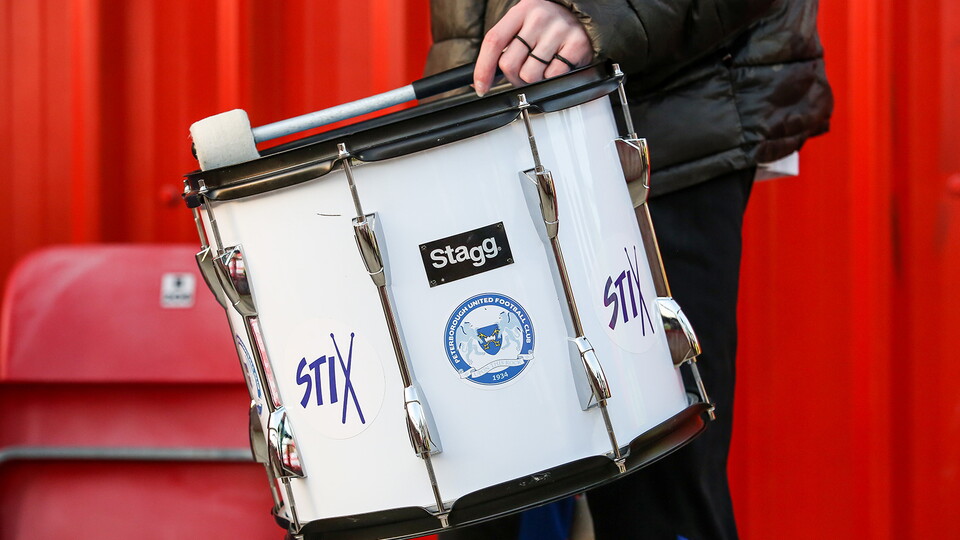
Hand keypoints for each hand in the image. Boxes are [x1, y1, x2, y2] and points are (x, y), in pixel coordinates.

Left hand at [474, 0, 592, 95]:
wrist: (582, 19)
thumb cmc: (547, 27)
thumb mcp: (523, 27)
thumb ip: (504, 48)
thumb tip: (481, 81)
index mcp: (521, 11)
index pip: (493, 41)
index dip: (483, 68)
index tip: (481, 87)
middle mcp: (539, 17)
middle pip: (510, 64)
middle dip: (514, 77)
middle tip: (525, 71)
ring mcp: (559, 30)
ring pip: (530, 75)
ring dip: (534, 80)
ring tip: (543, 67)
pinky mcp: (576, 44)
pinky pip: (552, 76)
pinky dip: (552, 78)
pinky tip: (557, 65)